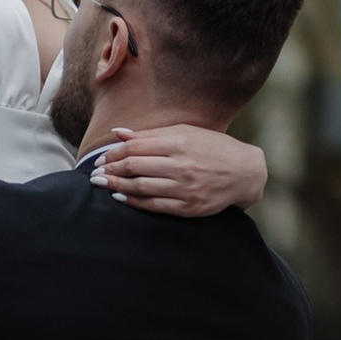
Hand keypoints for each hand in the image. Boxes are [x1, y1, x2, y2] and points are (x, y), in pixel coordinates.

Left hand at [97, 126, 267, 216]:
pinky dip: (134, 201)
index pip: (136, 147)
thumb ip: (151, 135)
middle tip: (95, 173)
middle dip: (110, 170)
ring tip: (101, 184)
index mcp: (179, 143)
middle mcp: (181, 165)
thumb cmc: (214, 148)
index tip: (102, 158)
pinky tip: (120, 197)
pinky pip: (154, 205)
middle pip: (134, 167)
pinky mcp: (189, 207)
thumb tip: (119, 133)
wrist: (245, 173)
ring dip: (116, 186)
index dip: (114, 153)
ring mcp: (185, 188)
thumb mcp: (186, 132)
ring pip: (141, 187)